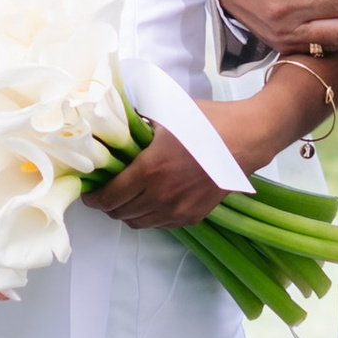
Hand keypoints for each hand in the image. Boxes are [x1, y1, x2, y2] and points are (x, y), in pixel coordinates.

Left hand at [85, 126, 227, 229]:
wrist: (248, 138)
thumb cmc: (207, 122)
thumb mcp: (166, 113)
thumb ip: (136, 120)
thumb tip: (114, 121)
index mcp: (150, 171)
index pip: (110, 197)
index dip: (94, 198)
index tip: (89, 192)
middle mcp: (162, 196)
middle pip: (121, 213)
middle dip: (109, 205)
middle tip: (106, 192)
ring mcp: (179, 210)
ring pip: (140, 223)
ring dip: (128, 213)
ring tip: (127, 197)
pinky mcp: (194, 216)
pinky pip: (161, 225)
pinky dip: (150, 217)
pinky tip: (152, 200)